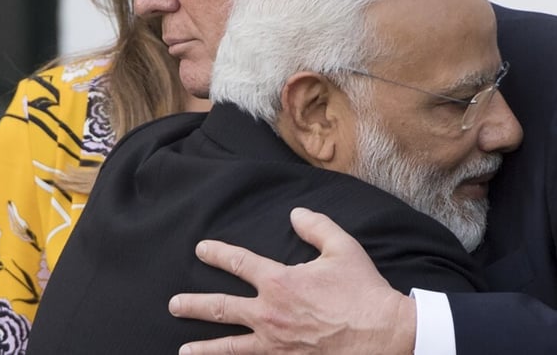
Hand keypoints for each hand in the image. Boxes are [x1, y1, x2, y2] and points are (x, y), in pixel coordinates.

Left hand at [168, 207, 415, 353]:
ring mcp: (275, 344)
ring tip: (184, 349)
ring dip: (204, 347)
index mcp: (280, 282)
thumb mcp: (343, 248)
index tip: (202, 249)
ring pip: (229, 347)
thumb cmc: (363, 291)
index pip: (239, 263)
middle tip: (174, 304)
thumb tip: (295, 214)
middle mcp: (269, 314)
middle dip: (193, 305)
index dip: (217, 254)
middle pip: (220, 309)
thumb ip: (316, 226)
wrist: (382, 335)